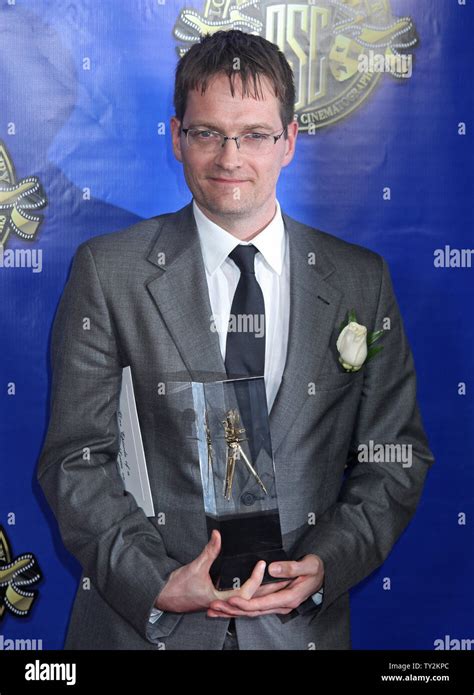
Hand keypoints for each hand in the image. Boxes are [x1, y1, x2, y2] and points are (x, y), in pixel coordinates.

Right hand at [153, 530, 290, 613]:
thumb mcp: (196, 566)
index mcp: (220, 599)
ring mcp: (221, 603)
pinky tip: (253, 587)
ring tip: (272, 583)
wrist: (164, 597)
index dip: (256, 578)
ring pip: (245, 601)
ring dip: (258, 592)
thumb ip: (209, 551)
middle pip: (251, 599)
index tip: (262, 564)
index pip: (246, 591)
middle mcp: (223, 604)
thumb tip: (218, 535)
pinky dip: (246, 592)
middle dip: (266, 590)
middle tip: (280, 579)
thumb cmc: (178, 588)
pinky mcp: (218, 601)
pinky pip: (237, 598)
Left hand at [207, 554, 323, 617]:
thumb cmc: (315, 568)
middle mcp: (281, 604)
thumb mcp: (307, 565)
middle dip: (232, 610)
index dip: (244, 603)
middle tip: (214, 607)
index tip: (230, 601)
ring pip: (252, 611)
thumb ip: (290, 568)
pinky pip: (255, 606)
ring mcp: (277, 603)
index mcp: (288, 597)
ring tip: (214, 610)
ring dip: (232, 611)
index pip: (262, 604)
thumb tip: (271, 569)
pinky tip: (227, 607)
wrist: (322, 573)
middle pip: (253, 611)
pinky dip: (240, 607)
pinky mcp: (273, 600)